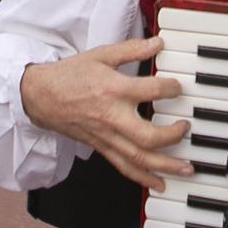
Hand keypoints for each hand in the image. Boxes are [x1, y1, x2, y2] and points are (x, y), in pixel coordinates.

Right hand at [17, 38, 189, 191]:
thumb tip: (158, 43)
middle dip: (173, 136)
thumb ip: (132, 50)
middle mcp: (111, 117)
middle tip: (187, 128)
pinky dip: (143, 178)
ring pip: (139, 158)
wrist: (40, 95)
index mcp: (113, 90)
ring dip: (166, 166)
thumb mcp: (101, 55)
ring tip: (187, 169)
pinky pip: (124, 167)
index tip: (179, 88)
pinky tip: (160, 184)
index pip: (151, 92)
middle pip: (147, 136)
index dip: (172, 89)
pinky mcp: (101, 147)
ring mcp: (106, 136)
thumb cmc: (69, 75)